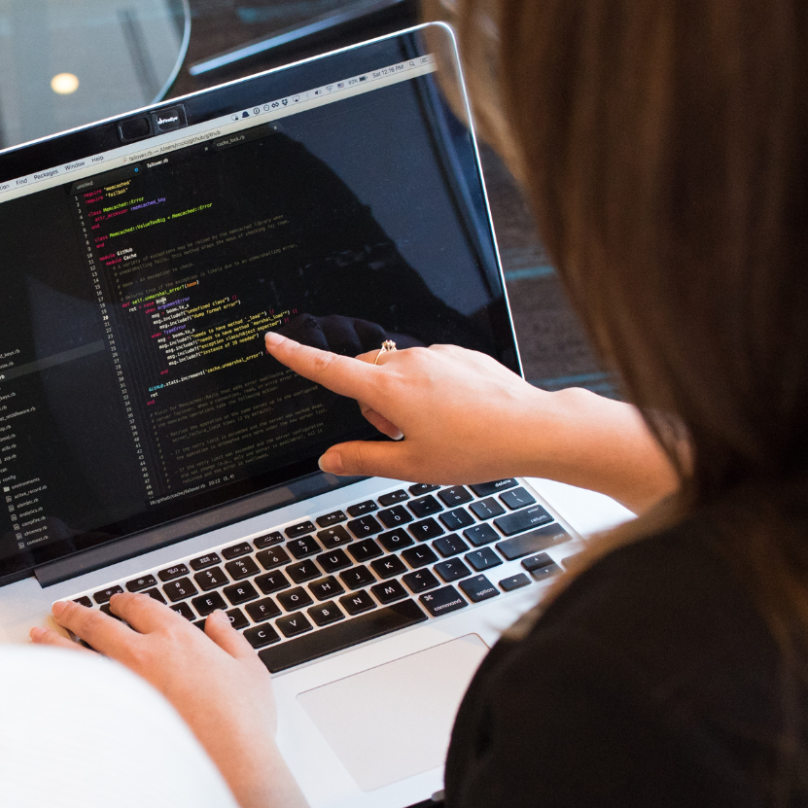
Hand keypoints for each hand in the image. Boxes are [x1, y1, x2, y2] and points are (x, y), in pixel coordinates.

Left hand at [31, 593, 313, 807]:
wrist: (229, 765)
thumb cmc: (241, 723)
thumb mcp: (250, 672)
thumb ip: (231, 640)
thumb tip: (218, 621)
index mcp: (176, 638)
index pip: (140, 607)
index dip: (124, 602)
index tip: (116, 604)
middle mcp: (142, 654)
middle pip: (98, 623)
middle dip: (76, 613)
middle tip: (62, 609)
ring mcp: (121, 686)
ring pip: (77, 653)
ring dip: (54, 641)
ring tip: (39, 634)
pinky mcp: (110, 716)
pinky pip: (75, 691)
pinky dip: (58, 681)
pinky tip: (47, 680)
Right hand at [263, 331, 676, 512]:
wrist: (534, 429)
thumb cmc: (476, 448)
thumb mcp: (411, 466)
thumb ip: (362, 459)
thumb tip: (329, 460)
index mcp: (388, 390)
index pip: (328, 370)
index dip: (296, 357)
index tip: (273, 341)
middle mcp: (408, 363)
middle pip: (364, 374)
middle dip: (369, 403)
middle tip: (400, 436)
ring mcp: (436, 355)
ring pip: (396, 371)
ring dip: (399, 397)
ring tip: (436, 429)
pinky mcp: (459, 354)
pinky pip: (427, 367)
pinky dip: (428, 389)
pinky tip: (457, 414)